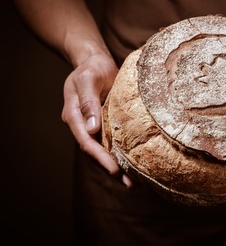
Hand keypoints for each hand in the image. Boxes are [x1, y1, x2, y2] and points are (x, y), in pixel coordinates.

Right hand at [61, 53, 131, 186]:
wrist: (95, 62)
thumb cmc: (91, 68)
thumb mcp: (89, 79)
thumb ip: (88, 102)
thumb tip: (92, 129)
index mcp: (73, 115)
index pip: (86, 141)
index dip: (99, 157)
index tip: (114, 169)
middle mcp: (82, 124)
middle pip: (94, 151)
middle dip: (109, 168)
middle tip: (128, 184)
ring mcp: (92, 125)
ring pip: (102, 150)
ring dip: (115, 166)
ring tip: (132, 183)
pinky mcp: (104, 124)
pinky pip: (110, 142)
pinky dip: (119, 154)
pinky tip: (131, 165)